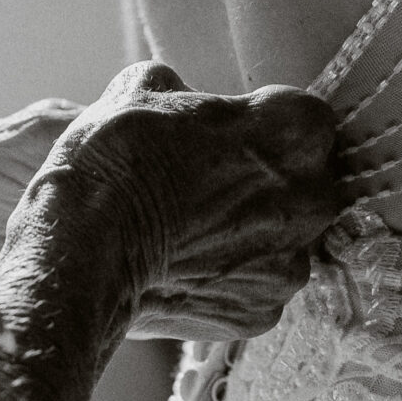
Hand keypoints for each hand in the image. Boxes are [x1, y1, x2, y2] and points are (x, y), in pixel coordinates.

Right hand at [0, 63, 342, 343]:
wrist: (86, 247)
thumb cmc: (118, 157)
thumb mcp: (141, 89)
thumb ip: (181, 88)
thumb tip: (175, 94)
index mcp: (298, 128)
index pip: (302, 118)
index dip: (261, 125)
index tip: (227, 136)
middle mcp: (314, 198)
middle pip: (305, 183)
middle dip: (265, 183)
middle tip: (209, 186)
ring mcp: (291, 262)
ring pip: (282, 241)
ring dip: (249, 235)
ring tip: (192, 233)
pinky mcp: (264, 312)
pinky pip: (256, 287)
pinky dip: (230, 281)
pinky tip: (188, 270)